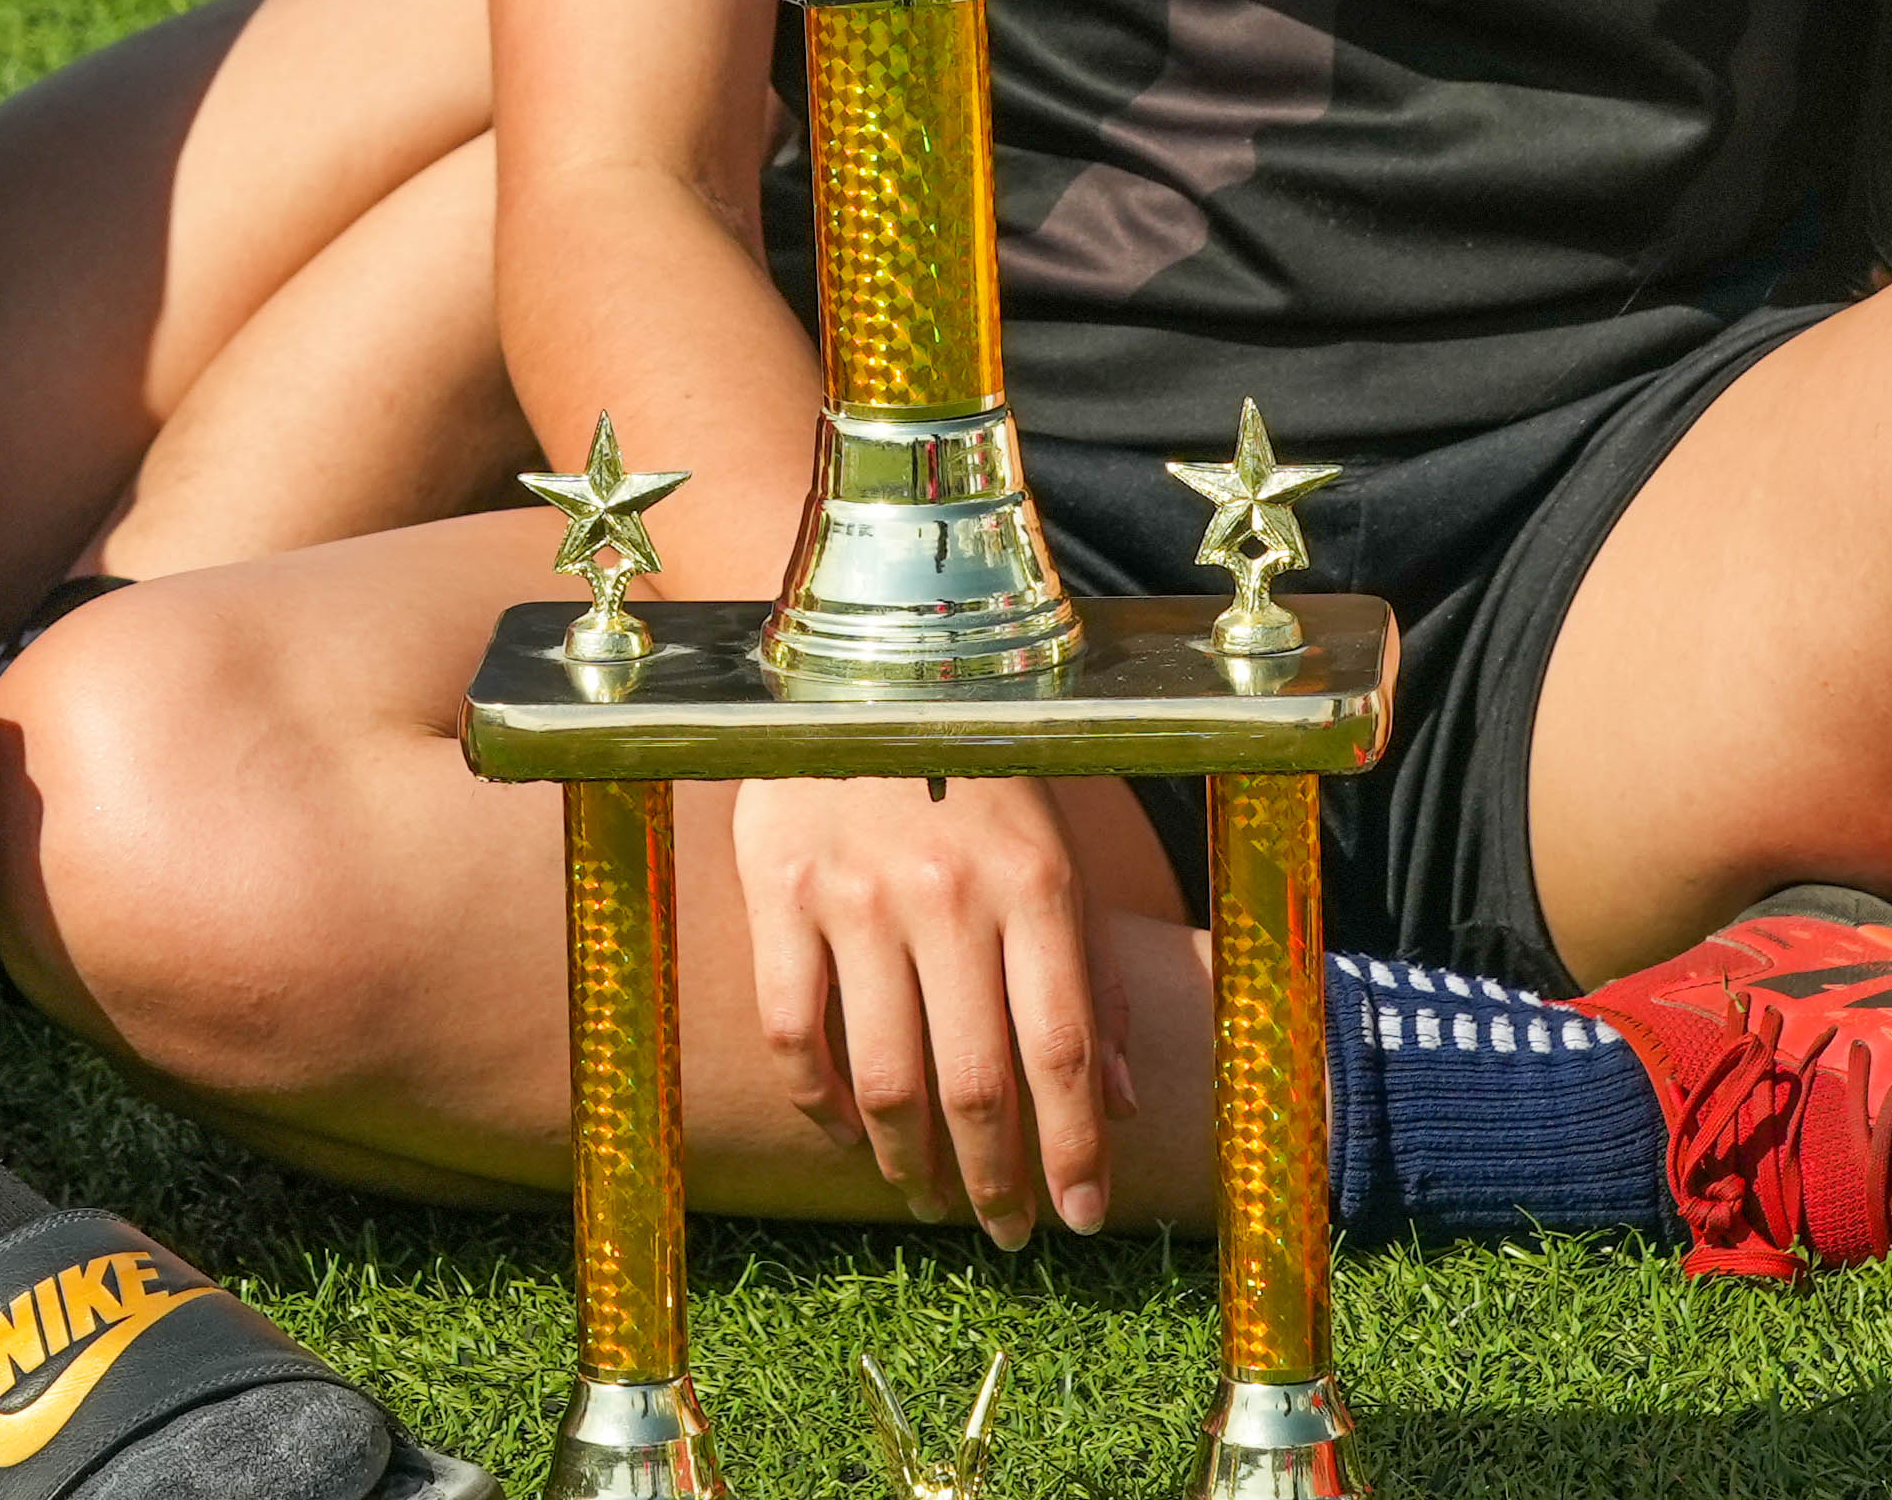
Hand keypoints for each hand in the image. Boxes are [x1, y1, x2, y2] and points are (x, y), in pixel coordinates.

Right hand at [729, 770, 1124, 1243]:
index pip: (1060, 1050)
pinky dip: (820, 1100)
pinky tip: (846, 1126)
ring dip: (908, 1161)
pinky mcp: (776, 889)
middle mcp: (948, 894)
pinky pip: (793, 1031)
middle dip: (995, 1181)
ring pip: (882, 1075)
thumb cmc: (978, 770)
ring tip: (927, 1195)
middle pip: (974, 1083)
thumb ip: (1091, 976)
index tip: (1081, 1218)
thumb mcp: (1058, 853)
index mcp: (1034, 883)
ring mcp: (855, 894)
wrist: (866, 662)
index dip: (1074, 1150)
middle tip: (1005, 1230)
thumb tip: (1114, 1101)